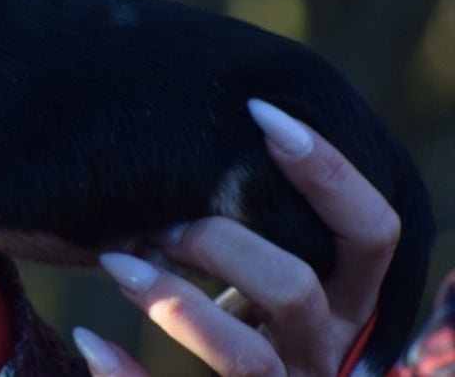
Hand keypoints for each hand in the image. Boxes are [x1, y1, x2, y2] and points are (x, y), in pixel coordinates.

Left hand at [73, 99, 399, 375]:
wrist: (237, 376)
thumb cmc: (240, 305)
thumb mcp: (262, 261)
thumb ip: (258, 214)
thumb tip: (233, 116)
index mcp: (346, 300)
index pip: (371, 234)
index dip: (328, 173)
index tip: (260, 112)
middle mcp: (326, 350)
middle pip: (299, 288)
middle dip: (220, 242)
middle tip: (160, 218)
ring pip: (248, 359)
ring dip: (173, 302)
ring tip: (115, 259)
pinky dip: (127, 375)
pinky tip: (91, 338)